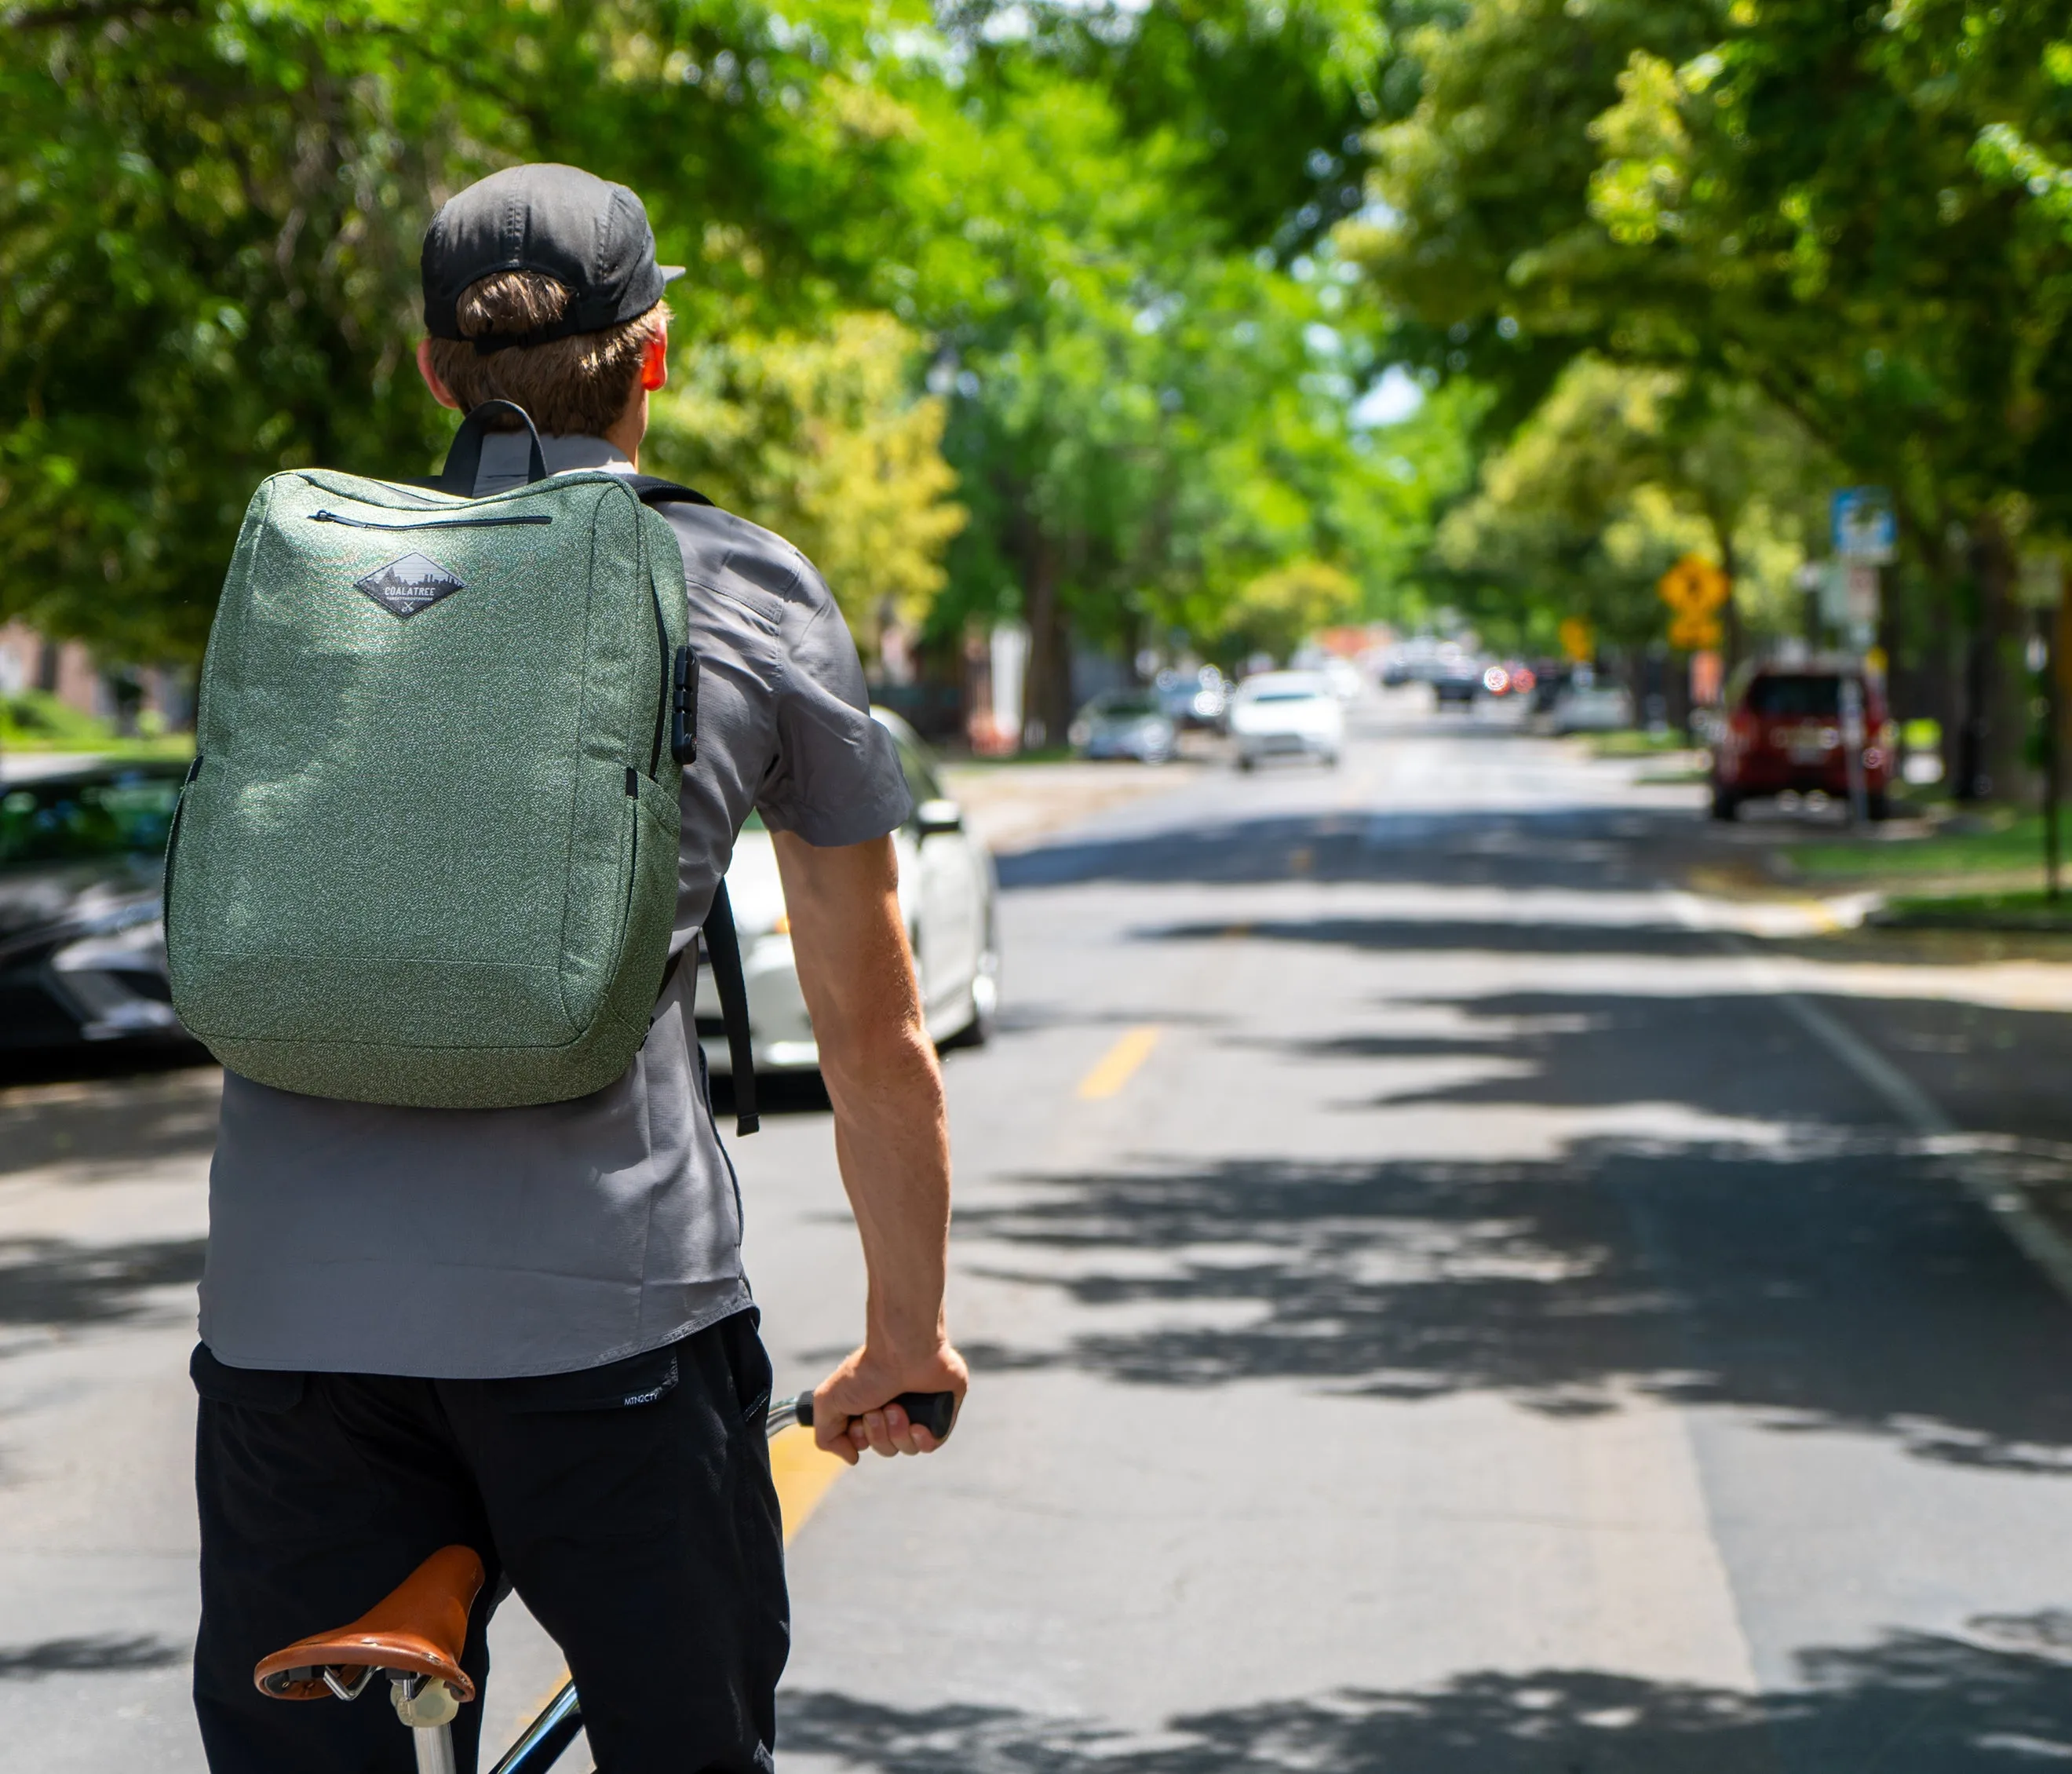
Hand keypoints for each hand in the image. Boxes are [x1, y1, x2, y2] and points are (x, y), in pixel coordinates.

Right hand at [812, 1340, 967, 1465]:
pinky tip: (918, 1427)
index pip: (865, 1443)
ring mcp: (920, 1410)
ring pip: (908, 1448)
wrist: (903, 1350)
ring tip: (898, 1408)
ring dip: (898, 1433)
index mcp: (870, 1405)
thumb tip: (852, 1457)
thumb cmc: (868, 1372)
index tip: (858, 1421)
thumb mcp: (828, 1401)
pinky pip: (933, 1443)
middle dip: (879, 1435)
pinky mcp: (941, 1410)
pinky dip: (923, 1441)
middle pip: (886, 1448)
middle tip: (879, 1409)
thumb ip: (827, 1436)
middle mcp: (895, 1409)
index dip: (860, 1439)